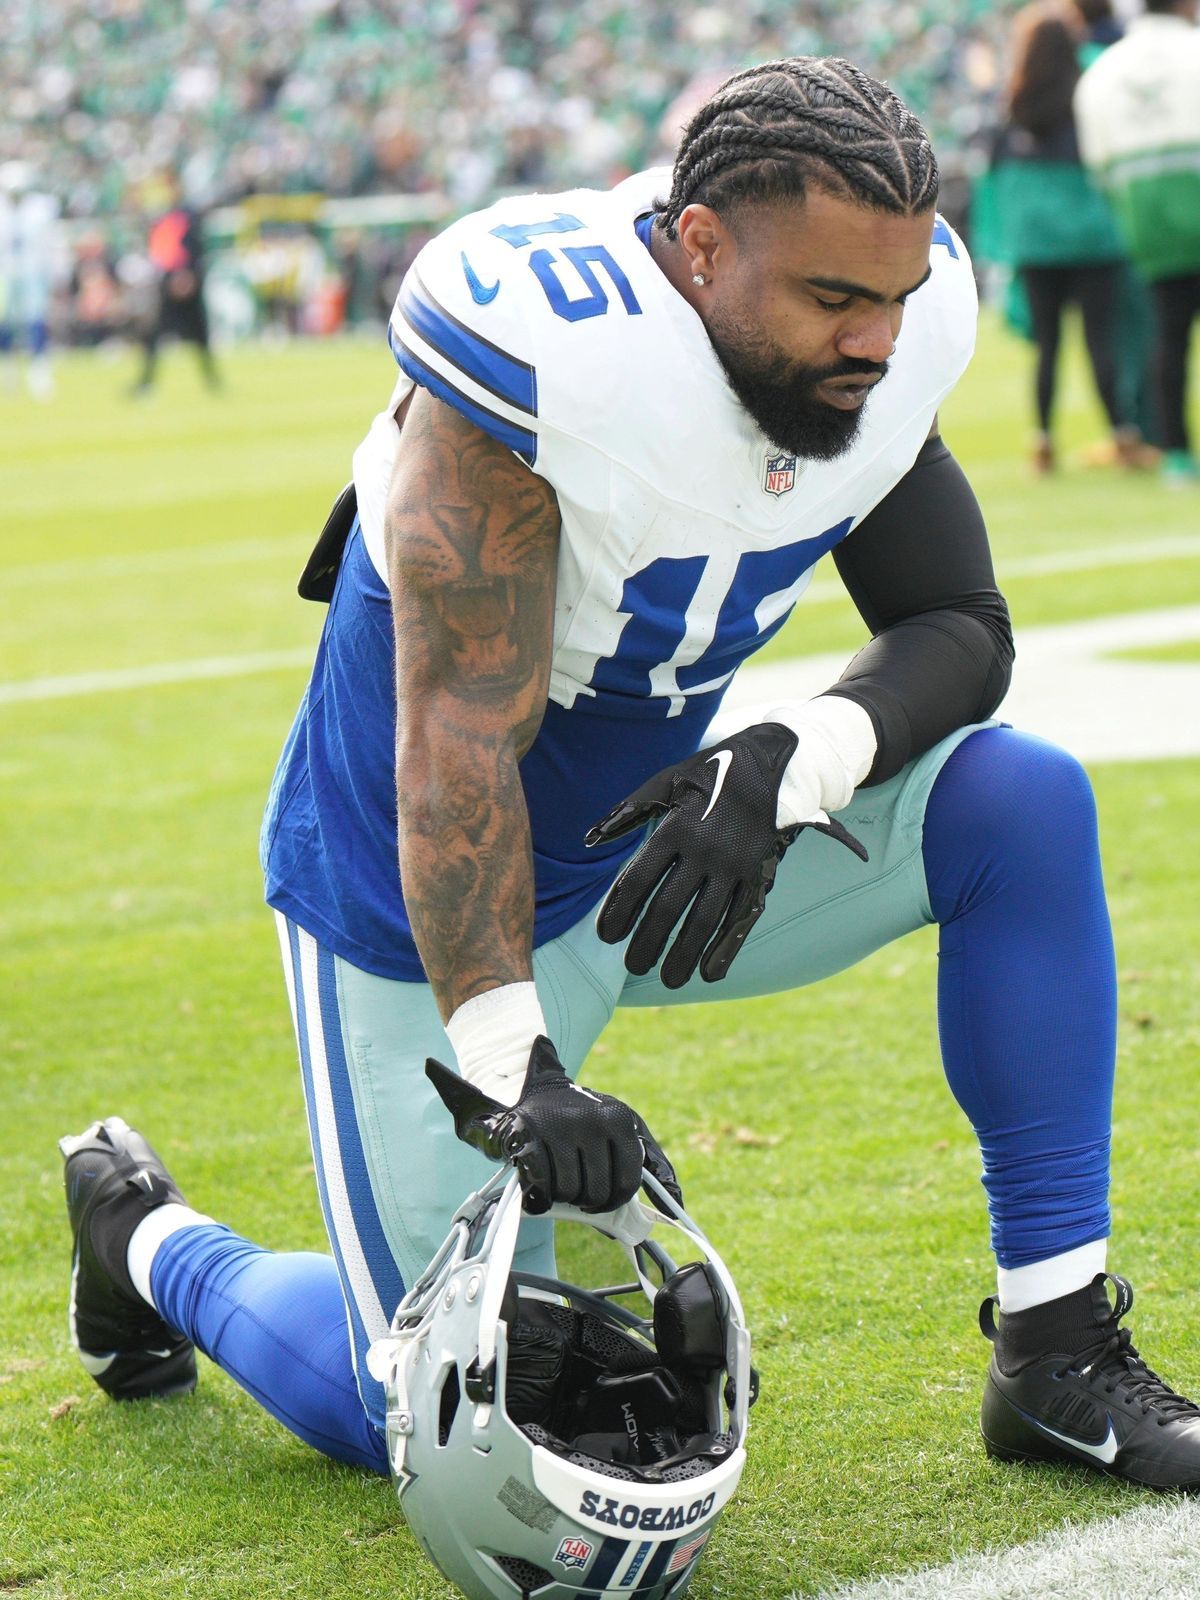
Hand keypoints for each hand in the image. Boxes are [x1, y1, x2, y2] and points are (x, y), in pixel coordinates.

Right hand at [426, 1036, 681, 1213]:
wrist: (538, 1092)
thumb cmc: (588, 1122)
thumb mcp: (625, 1130)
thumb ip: (653, 1166)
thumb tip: (676, 1208)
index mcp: (620, 1119)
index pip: (627, 1181)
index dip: (616, 1200)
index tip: (606, 1200)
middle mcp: (592, 1120)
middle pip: (598, 1191)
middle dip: (589, 1201)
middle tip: (581, 1192)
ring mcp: (559, 1127)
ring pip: (570, 1191)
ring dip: (565, 1197)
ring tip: (562, 1180)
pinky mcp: (528, 1135)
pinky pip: (542, 1185)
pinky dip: (541, 1194)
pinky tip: (542, 1182)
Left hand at [586, 723, 866, 988]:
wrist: (768, 765)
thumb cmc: (705, 775)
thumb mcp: (663, 782)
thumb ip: (627, 813)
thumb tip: (589, 840)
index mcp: (675, 828)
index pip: (638, 880)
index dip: (619, 912)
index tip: (607, 936)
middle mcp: (704, 850)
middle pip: (668, 907)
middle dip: (648, 942)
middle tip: (633, 966)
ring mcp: (734, 865)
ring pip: (705, 920)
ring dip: (684, 954)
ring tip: (667, 981)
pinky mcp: (757, 875)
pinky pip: (739, 918)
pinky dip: (725, 949)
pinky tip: (709, 973)